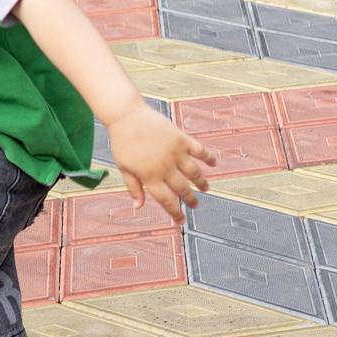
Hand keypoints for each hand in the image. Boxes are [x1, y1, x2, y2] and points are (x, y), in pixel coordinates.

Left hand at [106, 104, 215, 222]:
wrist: (125, 115)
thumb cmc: (122, 141)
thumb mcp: (123, 167)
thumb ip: (133, 187)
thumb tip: (138, 206)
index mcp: (149, 176)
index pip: (166, 200)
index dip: (175, 213)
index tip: (181, 221)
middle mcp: (164, 167)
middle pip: (182, 189)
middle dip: (190, 199)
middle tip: (195, 205)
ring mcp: (174, 152)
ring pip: (194, 173)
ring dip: (202, 182)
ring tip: (205, 188)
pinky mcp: (181, 138)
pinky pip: (200, 150)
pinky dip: (209, 157)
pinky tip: (214, 163)